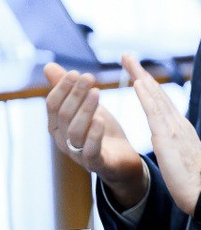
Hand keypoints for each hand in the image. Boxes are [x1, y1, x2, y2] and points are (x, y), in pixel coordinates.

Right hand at [44, 62, 145, 207]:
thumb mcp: (86, 107)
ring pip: (75, 131)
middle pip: (64, 115)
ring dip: (85, 109)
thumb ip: (69, 90)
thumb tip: (49, 66)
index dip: (62, 88)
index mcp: (59, 126)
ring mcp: (78, 154)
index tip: (76, 72)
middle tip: (88, 77)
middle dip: (75, 94)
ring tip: (96, 92)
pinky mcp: (96, 163)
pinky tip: (100, 119)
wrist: (123, 160)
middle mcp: (64, 141)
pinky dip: (94, 134)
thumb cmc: (101, 131)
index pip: (53, 105)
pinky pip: (90, 150)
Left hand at [123, 54, 200, 216]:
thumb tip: (168, 141)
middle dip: (142, 74)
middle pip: (157, 93)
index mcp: (180, 130)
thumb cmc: (194, 182)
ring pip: (156, 97)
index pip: (161, 103)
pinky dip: (146, 95)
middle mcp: (178, 123)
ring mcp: (174, 128)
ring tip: (129, 61)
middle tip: (127, 56)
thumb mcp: (182, 159)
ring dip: (141, 77)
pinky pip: (154, 111)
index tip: (137, 73)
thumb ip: (176, 146)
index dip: (148, 87)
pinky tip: (137, 83)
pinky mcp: (168, 136)